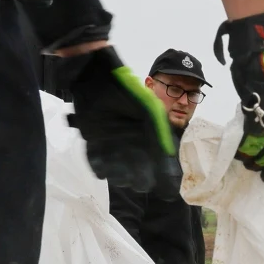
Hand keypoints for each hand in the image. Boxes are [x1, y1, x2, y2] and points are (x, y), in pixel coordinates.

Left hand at [63, 46, 178, 193]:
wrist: (95, 77)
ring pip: (117, 170)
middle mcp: (132, 142)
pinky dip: (100, 168)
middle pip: (137, 171)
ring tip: (119, 175)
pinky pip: (97, 163)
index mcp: (148, 136)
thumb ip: (160, 131)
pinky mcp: (93, 142)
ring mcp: (112, 143)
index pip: (157, 162)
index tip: (160, 186)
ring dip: (118, 176)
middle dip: (137, 179)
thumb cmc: (126, 91)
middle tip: (136, 181)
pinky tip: (102, 169)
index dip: (160, 175)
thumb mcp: (150, 109)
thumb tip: (170, 153)